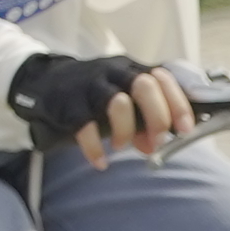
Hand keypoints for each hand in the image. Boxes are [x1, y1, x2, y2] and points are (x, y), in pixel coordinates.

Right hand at [6, 52, 191, 170]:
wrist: (44, 81)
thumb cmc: (93, 93)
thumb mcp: (122, 98)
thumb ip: (143, 120)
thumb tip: (156, 145)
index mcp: (131, 69)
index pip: (163, 77)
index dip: (178, 103)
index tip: (185, 129)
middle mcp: (113, 72)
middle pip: (145, 85)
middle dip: (157, 117)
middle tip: (156, 141)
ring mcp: (89, 85)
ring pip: (117, 103)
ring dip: (126, 131)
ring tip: (121, 145)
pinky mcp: (67, 103)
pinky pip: (85, 126)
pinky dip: (95, 148)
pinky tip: (100, 161)